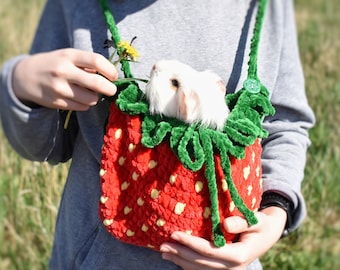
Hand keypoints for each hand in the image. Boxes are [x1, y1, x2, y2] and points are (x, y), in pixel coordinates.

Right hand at [12, 48, 117, 109]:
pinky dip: (86, 104)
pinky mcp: (57, 102)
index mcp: (69, 55)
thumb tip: (111, 77)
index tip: (114, 76)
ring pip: (91, 99)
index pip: (97, 61)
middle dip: (110, 89)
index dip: (110, 70)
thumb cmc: (55, 64)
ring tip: (90, 92)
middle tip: (112, 90)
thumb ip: (87, 64)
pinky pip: (82, 107)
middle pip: (97, 83)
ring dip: (96, 97)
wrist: (25, 76)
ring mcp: (59, 88)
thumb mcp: (68, 56)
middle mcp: (63, 71)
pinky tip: (79, 98)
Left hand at [160, 207, 286, 269]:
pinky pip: (204, 269)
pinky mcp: (225, 269)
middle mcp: (233, 267)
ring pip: (200, 269)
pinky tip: (176, 258)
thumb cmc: (261, 223)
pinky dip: (189, 264)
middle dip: (180, 254)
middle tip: (162, 245)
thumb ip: (242, 222)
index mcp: (239, 255)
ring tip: (164, 252)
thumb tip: (226, 224)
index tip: (174, 233)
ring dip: (181, 261)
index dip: (190, 243)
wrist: (269, 234)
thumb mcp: (256, 220)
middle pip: (201, 263)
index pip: (209, 251)